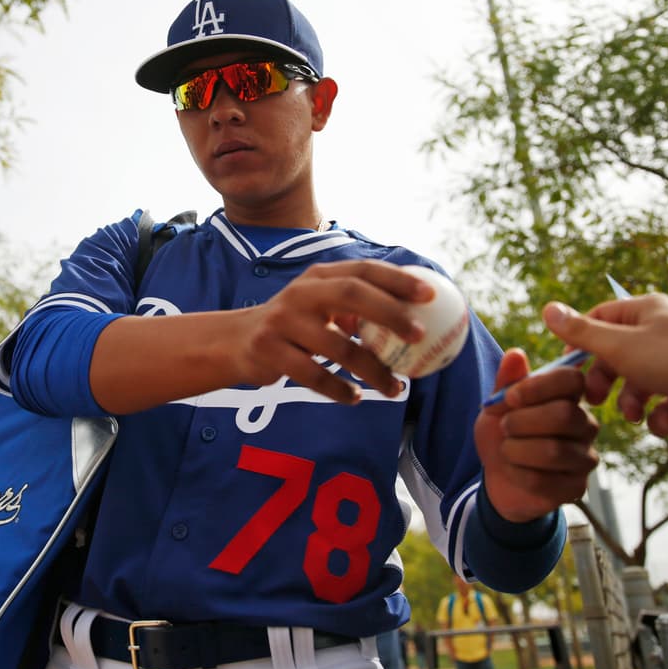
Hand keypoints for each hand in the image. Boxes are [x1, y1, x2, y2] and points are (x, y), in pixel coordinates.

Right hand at [233, 260, 433, 403]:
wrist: (237, 342)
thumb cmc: (295, 324)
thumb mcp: (320, 305)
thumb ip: (357, 305)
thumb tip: (417, 315)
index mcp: (319, 277)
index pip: (363, 270)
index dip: (398, 280)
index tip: (431, 295)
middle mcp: (301, 293)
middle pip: (351, 295)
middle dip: (389, 313)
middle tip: (420, 336)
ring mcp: (283, 321)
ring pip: (337, 347)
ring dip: (372, 370)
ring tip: (394, 387)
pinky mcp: (269, 351)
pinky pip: (313, 375)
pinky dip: (338, 389)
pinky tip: (355, 398)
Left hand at [475, 348, 599, 522]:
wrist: (499, 477)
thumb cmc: (504, 434)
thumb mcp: (498, 405)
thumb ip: (507, 382)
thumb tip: (515, 354)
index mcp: (569, 397)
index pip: (572, 379)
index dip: (538, 386)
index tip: (510, 397)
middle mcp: (584, 425)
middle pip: (564, 415)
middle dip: (522, 421)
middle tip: (504, 427)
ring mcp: (584, 457)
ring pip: (554, 451)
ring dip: (516, 450)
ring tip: (506, 449)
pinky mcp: (576, 487)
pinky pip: (545, 481)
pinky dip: (517, 474)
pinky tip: (512, 471)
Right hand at [542, 294, 667, 437]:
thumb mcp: (621, 346)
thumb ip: (582, 332)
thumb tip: (548, 309)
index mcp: (645, 311)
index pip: (599, 318)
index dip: (581, 342)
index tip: (568, 367)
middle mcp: (662, 332)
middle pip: (616, 354)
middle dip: (605, 380)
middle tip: (594, 398)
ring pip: (638, 383)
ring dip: (631, 403)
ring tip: (635, 415)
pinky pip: (664, 403)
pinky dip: (661, 416)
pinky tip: (666, 421)